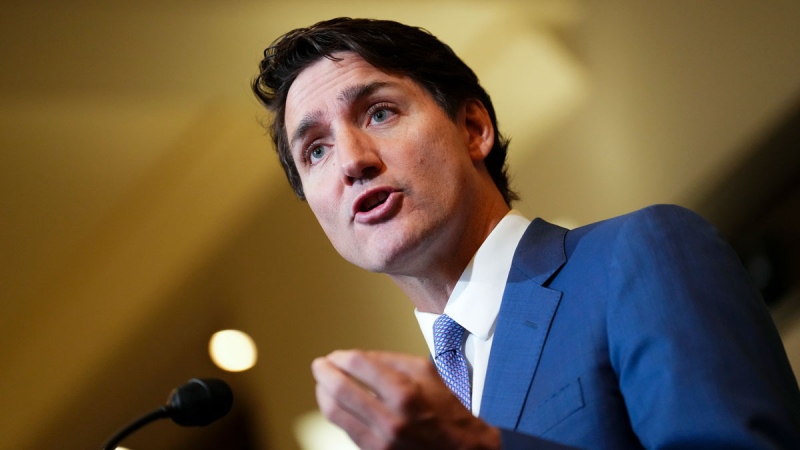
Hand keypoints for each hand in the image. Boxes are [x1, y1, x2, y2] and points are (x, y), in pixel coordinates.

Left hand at [311, 349, 500, 449]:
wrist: (461, 449)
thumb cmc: (446, 408)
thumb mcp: (427, 372)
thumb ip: (391, 360)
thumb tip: (357, 358)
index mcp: (405, 393)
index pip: (358, 365)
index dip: (342, 357)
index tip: (337, 355)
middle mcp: (390, 418)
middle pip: (340, 389)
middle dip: (324, 373)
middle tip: (319, 365)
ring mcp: (380, 440)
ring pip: (334, 412)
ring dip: (323, 393)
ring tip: (322, 383)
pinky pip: (344, 428)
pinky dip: (335, 411)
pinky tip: (334, 402)